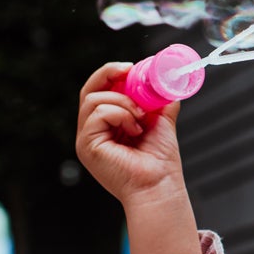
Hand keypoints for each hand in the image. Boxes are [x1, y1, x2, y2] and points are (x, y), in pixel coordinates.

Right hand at [75, 61, 184, 203]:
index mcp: (106, 126)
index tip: (132, 68)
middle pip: (88, 90)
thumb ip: (159, 102)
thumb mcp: (161, 122)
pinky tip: (135, 128)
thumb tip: (166, 83)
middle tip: (130, 71)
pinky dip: (120, 114)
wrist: (161, 185)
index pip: (99, 91)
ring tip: (141, 118)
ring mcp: (86, 139)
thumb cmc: (160, 162)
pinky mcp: (86, 145)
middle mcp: (92, 132)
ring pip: (94, 99)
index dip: (111, 74)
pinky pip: (99, 113)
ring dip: (123, 101)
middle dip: (109, 74)